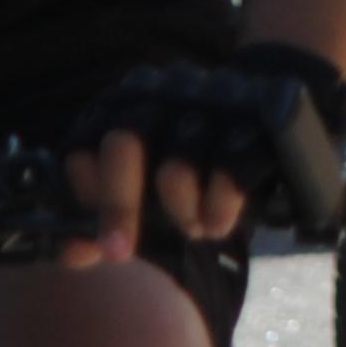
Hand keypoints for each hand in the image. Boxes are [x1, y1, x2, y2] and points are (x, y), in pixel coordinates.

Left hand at [57, 44, 345, 259]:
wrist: (273, 118)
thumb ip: (105, 215)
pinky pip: (229, 173)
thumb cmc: (194, 163)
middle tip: (121, 252)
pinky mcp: (260, 119)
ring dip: (180, 213)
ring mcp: (213, 100)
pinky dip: (219, 209)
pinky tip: (217, 222)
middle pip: (124, 144)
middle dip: (119, 208)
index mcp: (128, 100)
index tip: (96, 226)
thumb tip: (72, 254)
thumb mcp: (147, 185)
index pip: (85, 139)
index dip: (86, 188)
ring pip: (175, 168)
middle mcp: (166, 91)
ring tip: (191, 226)